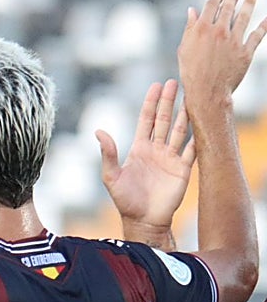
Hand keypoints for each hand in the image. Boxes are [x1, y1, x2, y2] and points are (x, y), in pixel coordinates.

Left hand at [97, 79, 192, 241]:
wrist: (143, 220)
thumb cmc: (125, 200)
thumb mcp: (111, 176)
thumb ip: (108, 153)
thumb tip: (98, 131)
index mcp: (139, 148)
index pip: (146, 120)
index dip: (151, 103)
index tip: (156, 85)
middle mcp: (156, 150)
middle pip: (164, 120)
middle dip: (169, 101)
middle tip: (174, 81)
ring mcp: (171, 158)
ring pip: (180, 130)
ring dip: (185, 113)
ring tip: (192, 95)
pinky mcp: (183, 169)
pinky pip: (192, 149)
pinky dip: (197, 137)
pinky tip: (202, 122)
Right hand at [178, 0, 266, 110]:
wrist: (206, 92)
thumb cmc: (191, 72)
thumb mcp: (184, 49)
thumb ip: (189, 28)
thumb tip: (192, 11)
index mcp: (202, 29)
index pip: (211, 6)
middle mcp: (220, 32)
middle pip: (229, 8)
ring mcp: (234, 41)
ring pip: (244, 16)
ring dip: (249, 2)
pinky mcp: (246, 52)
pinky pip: (257, 35)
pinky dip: (263, 26)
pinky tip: (266, 19)